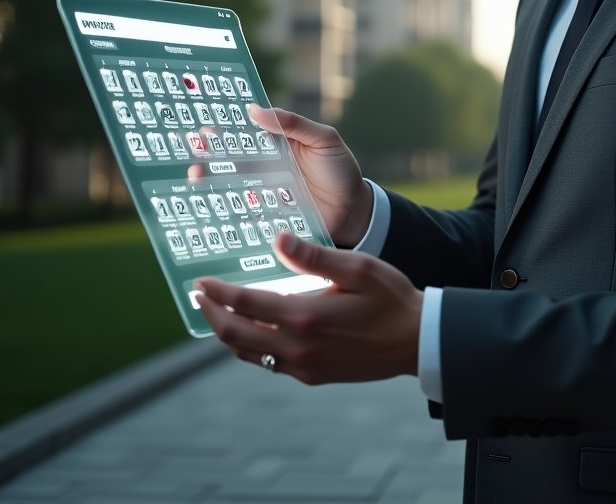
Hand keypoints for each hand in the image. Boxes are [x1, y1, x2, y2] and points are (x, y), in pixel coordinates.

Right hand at [189, 105, 371, 245]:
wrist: (355, 213)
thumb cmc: (341, 171)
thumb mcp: (324, 140)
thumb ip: (294, 124)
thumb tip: (255, 109)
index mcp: (279, 143)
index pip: (248, 131)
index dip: (226, 127)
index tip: (205, 124)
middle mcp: (267, 166)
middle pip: (233, 157)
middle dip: (211, 151)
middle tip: (193, 147)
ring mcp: (265, 191)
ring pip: (232, 183)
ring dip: (211, 178)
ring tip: (195, 174)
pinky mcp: (267, 215)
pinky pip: (243, 211)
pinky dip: (226, 209)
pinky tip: (210, 206)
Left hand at [195, 233, 421, 383]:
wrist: (417, 342)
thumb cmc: (391, 298)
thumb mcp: (358, 267)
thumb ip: (315, 256)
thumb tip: (278, 239)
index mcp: (306, 316)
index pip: (246, 303)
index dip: (217, 292)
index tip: (200, 281)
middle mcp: (298, 346)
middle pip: (235, 334)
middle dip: (211, 314)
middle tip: (198, 297)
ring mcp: (303, 366)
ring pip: (249, 353)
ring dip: (227, 332)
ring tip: (217, 312)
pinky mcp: (312, 376)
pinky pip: (269, 363)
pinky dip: (251, 347)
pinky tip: (253, 330)